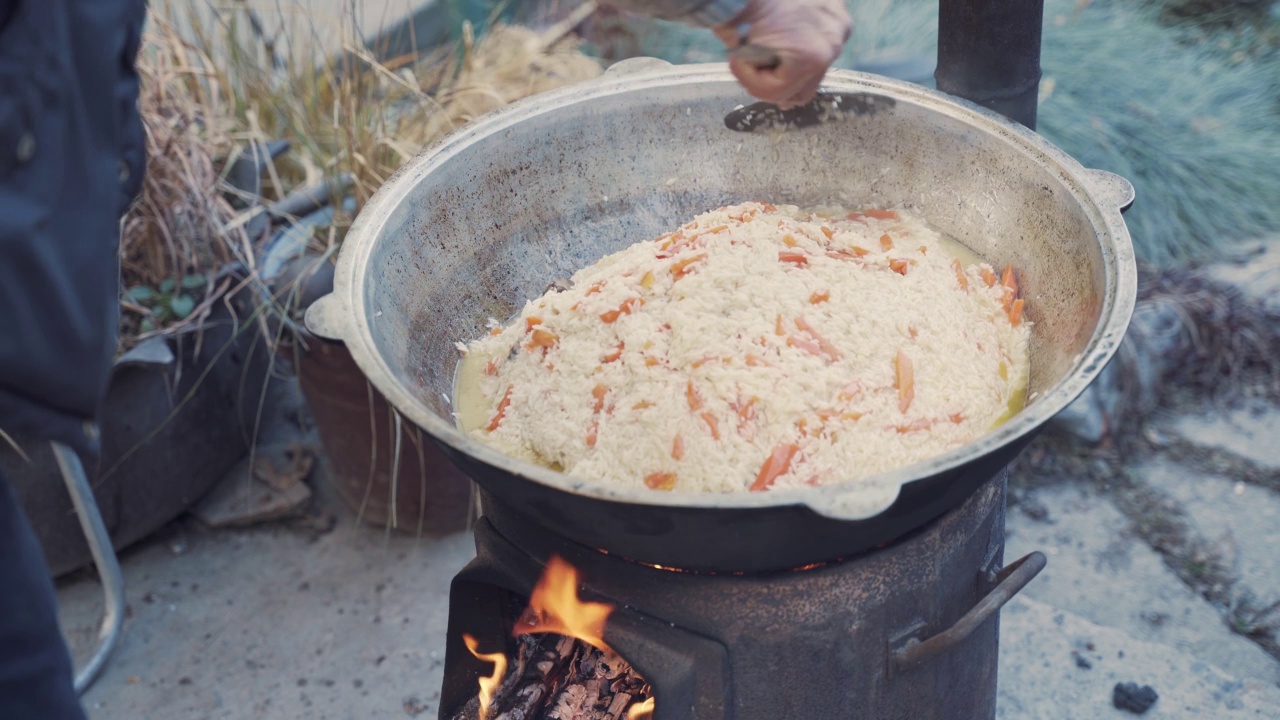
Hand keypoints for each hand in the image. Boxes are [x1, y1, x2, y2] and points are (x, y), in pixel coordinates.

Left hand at [714, 0, 851, 107]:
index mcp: (810, 55)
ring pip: (811, 73)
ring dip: (785, 67)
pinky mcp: (838, 16)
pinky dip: (796, 48)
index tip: (736, 59)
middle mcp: (832, 45)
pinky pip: (817, 47)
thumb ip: (755, 73)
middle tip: (750, 57)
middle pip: (799, 89)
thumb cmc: (740, 4)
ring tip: (766, 44)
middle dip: (770, 78)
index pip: (778, 93)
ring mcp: (838, 30)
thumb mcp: (738, 42)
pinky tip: (781, 36)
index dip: (750, 80)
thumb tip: (776, 97)